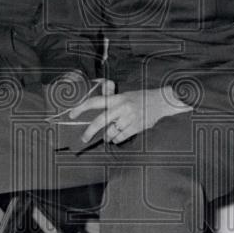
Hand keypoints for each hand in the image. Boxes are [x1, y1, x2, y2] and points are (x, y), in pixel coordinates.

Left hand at [69, 85, 189, 146]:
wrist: (161, 102)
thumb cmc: (141, 98)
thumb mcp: (125, 95)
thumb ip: (111, 97)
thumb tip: (97, 93)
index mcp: (117, 99)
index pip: (94, 102)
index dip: (81, 108)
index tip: (72, 114)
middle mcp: (121, 108)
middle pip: (99, 122)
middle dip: (89, 132)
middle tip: (83, 138)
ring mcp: (129, 119)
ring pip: (110, 133)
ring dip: (107, 136)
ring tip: (108, 135)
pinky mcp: (136, 128)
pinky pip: (120, 137)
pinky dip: (116, 139)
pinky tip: (117, 136)